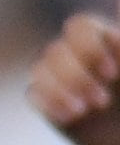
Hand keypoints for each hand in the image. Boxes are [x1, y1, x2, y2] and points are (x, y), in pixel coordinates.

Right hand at [27, 11, 119, 144]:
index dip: (90, 48)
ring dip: (59, 90)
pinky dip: (48, 104)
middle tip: (103, 103)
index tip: (113, 75)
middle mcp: (78, 57)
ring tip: (83, 111)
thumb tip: (114, 42)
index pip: (79, 26)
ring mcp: (61, 79)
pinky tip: (70, 118)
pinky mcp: (49, 103)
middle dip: (76, 78)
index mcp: (104, 41)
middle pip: (55, 50)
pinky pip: (32, 94)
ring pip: (39, 69)